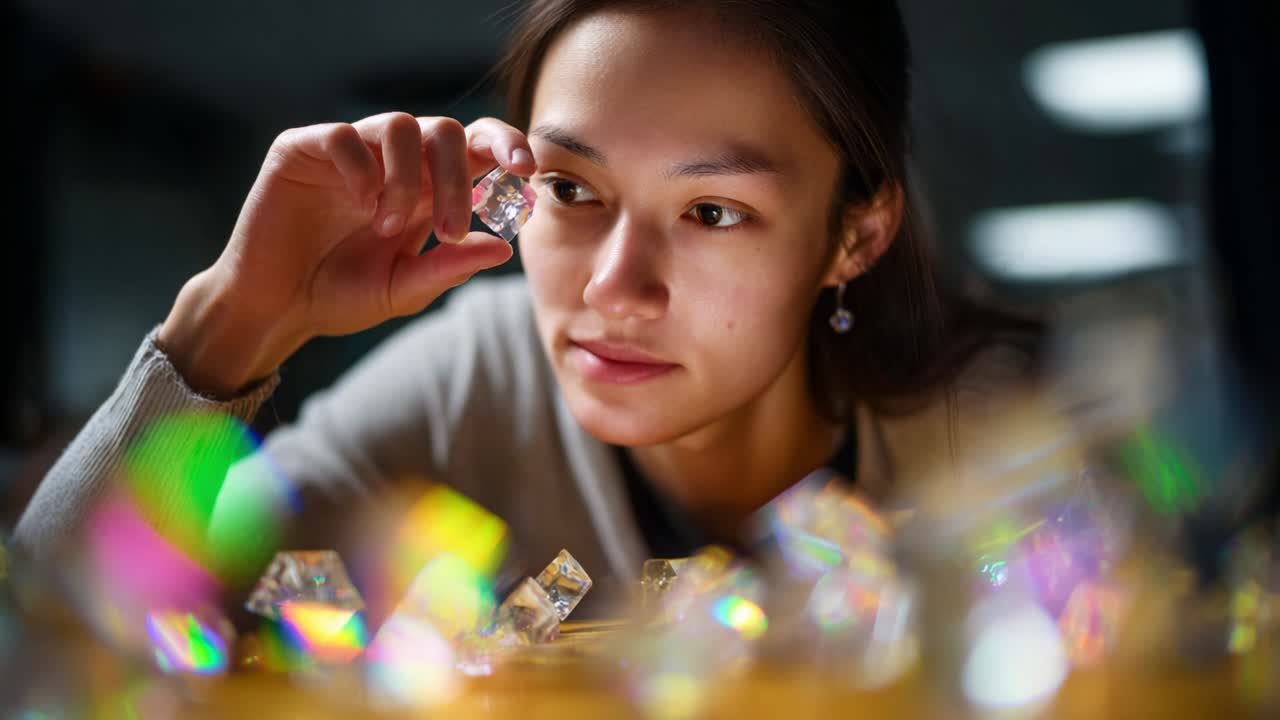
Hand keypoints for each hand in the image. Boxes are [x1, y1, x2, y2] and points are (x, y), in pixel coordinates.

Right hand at [158, 113, 535, 395]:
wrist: (275, 309)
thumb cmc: (339, 297)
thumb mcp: (402, 289)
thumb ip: (448, 267)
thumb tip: (502, 246)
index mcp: (426, 189)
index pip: (474, 146)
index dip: (505, 145)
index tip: (526, 170)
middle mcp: (392, 163)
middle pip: (446, 130)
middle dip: (460, 176)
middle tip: (452, 228)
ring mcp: (348, 152)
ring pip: (400, 125)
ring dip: (408, 179)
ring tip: (391, 227)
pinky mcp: (302, 151)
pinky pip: (342, 136)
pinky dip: (362, 167)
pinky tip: (361, 204)